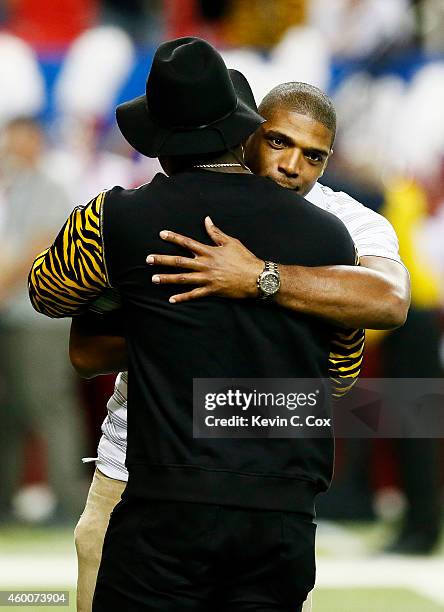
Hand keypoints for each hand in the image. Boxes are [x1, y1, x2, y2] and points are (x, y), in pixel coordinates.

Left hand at [146, 216, 263, 303]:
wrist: (257, 277)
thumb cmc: (245, 258)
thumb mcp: (231, 242)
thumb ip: (216, 232)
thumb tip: (207, 220)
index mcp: (209, 251)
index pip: (187, 242)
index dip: (173, 237)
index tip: (161, 234)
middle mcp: (205, 264)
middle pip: (179, 261)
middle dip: (162, 260)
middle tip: (148, 259)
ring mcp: (207, 279)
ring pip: (183, 279)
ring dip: (167, 278)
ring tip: (154, 278)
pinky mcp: (212, 291)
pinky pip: (194, 295)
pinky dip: (182, 297)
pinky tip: (171, 299)